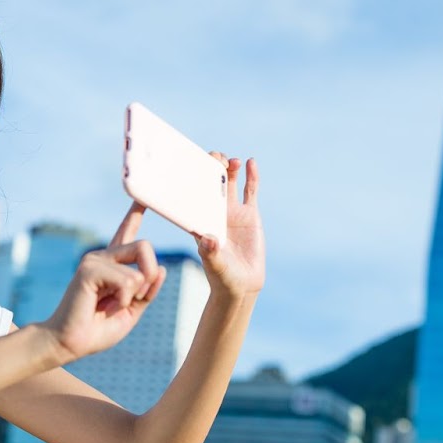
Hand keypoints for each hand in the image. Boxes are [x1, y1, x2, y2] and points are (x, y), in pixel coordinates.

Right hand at [41, 206, 167, 362]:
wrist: (70, 343)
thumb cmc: (97, 328)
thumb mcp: (132, 310)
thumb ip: (147, 291)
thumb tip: (162, 269)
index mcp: (114, 264)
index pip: (126, 232)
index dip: (134, 213)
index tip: (141, 197)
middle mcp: (104, 257)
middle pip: (144, 246)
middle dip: (151, 274)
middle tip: (137, 297)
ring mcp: (95, 260)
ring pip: (140, 268)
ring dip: (134, 295)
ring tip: (111, 305)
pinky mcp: (89, 269)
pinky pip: (128, 281)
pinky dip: (123, 299)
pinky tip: (105, 306)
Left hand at [195, 155, 264, 299]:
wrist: (242, 284)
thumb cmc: (222, 277)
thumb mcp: (215, 265)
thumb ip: (211, 253)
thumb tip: (208, 240)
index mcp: (199, 220)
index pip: (192, 194)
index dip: (191, 177)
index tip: (192, 164)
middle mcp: (214, 212)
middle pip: (210, 182)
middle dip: (211, 167)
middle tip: (215, 158)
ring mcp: (232, 212)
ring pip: (229, 182)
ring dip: (229, 168)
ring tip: (231, 161)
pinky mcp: (250, 215)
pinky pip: (250, 191)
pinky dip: (251, 176)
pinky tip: (250, 162)